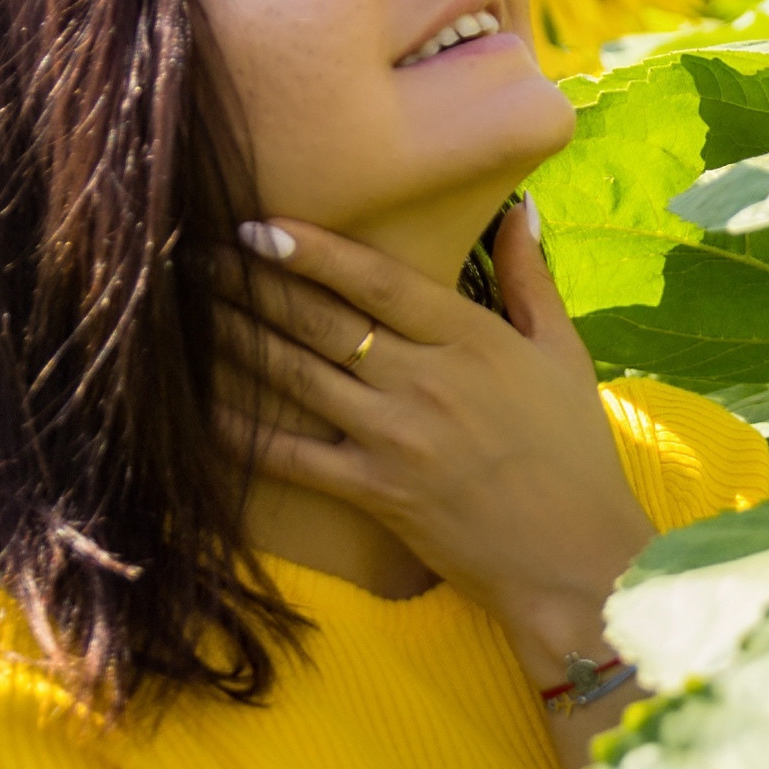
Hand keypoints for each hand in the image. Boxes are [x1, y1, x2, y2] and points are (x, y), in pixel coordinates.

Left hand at [214, 202, 655, 687]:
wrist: (576, 558)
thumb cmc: (574, 452)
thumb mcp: (564, 354)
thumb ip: (530, 279)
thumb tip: (520, 209)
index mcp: (472, 340)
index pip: (378, 282)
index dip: (315, 251)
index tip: (261, 226)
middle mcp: (425, 382)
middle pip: (322, 322)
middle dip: (255, 285)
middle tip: (202, 257)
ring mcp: (395, 439)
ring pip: (297, 378)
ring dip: (238, 340)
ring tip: (191, 311)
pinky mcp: (375, 493)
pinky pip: (292, 457)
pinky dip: (243, 432)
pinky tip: (199, 406)